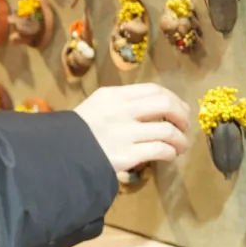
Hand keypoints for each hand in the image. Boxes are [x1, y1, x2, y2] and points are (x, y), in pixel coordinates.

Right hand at [74, 84, 190, 173]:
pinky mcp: (126, 155)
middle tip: (185, 127)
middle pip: (165, 105)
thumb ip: (122, 104)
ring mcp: (124, 133)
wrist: (60, 155)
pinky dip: (170, 152)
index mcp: (113, 95)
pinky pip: (159, 150)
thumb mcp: (96, 106)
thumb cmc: (77, 132)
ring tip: (181, 146)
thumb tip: (155, 110)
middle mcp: (120, 111)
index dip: (174, 99)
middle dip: (182, 116)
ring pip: (167, 130)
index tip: (180, 110)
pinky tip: (170, 156)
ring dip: (181, 139)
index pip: (154, 90)